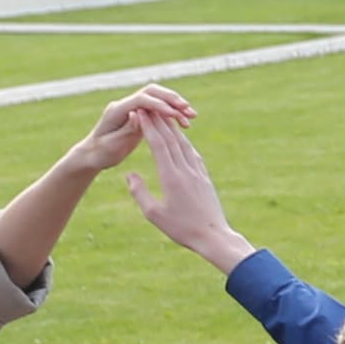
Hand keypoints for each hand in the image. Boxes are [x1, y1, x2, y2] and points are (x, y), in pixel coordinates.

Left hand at [71, 84, 196, 177]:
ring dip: (175, 105)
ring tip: (192, 116)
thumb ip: (126, 128)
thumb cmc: (100, 153)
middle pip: (152, 92)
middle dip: (171, 99)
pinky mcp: (140, 116)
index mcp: (117, 110)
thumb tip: (137, 113)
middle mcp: (126, 105)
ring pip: (158, 99)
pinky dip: (172, 113)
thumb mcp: (112, 144)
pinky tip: (184, 122)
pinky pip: (159, 110)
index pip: (141, 100)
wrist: (92, 155)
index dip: (159, 105)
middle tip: (188, 109)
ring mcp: (133, 109)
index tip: (174, 114)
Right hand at [127, 119, 242, 267]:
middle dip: (158, 121)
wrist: (214, 237)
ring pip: (184, 144)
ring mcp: (198, 172)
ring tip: (164, 116)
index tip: (139, 113)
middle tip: (148, 106)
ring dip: (172, 128)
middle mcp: (186, 170)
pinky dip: (185, 143)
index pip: (158, 145)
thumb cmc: (182, 229)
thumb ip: (139, 192)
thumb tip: (129, 174)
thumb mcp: (154, 214)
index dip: (148, 127)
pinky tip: (182, 139)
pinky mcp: (205, 178)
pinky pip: (193, 154)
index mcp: (171, 177)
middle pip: (171, 139)